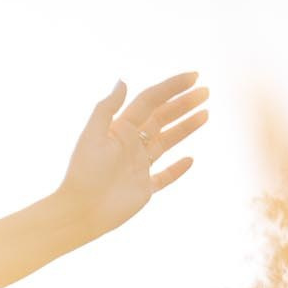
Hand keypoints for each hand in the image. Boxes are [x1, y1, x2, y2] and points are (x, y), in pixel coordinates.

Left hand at [57, 72, 209, 237]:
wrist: (81, 211)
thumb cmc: (84, 172)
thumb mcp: (92, 135)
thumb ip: (106, 108)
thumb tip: (123, 81)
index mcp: (120, 129)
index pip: (150, 101)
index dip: (172, 87)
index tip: (194, 77)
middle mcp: (131, 145)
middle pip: (162, 118)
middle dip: (183, 104)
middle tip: (206, 92)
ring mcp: (138, 166)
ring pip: (167, 142)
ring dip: (186, 128)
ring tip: (206, 114)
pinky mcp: (144, 189)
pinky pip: (165, 176)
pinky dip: (178, 169)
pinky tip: (190, 159)